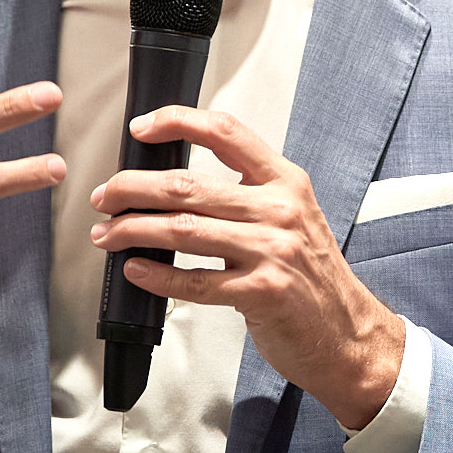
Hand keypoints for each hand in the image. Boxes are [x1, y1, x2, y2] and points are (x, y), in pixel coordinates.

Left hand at [88, 106, 403, 429]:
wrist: (346, 330)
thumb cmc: (311, 273)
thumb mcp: (292, 215)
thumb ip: (248, 194)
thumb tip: (176, 184)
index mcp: (286, 181)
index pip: (226, 132)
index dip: (177, 122)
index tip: (141, 129)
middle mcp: (280, 209)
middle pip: (189, 185)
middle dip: (133, 188)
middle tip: (106, 196)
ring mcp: (272, 250)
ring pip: (183, 230)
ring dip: (133, 231)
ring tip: (107, 234)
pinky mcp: (261, 292)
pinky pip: (194, 281)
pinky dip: (157, 276)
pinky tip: (135, 269)